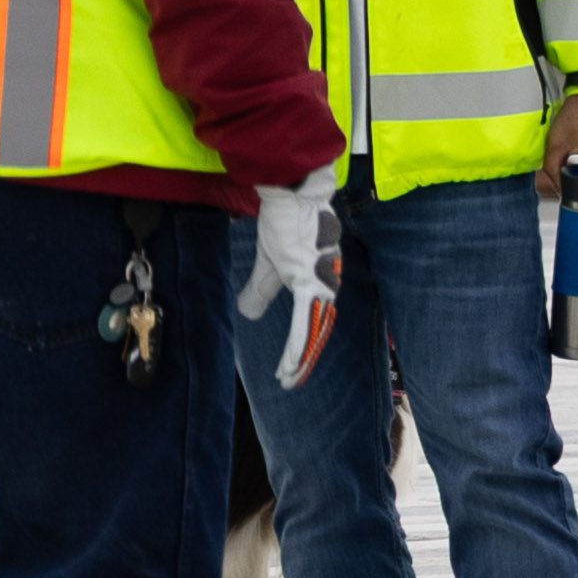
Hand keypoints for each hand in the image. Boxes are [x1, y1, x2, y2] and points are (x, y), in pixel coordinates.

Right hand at [239, 164, 346, 389]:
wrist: (292, 195)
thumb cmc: (285, 224)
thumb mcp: (270, 264)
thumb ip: (262, 289)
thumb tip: (251, 314)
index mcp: (318, 282)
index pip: (315, 321)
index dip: (306, 345)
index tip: (292, 367)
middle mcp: (326, 284)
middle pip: (319, 330)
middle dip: (306, 358)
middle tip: (290, 381)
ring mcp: (321, 282)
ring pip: (315, 330)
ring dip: (302, 357)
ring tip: (289, 377)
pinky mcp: (310, 279)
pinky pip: (306, 318)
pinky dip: (300, 343)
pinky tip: (293, 361)